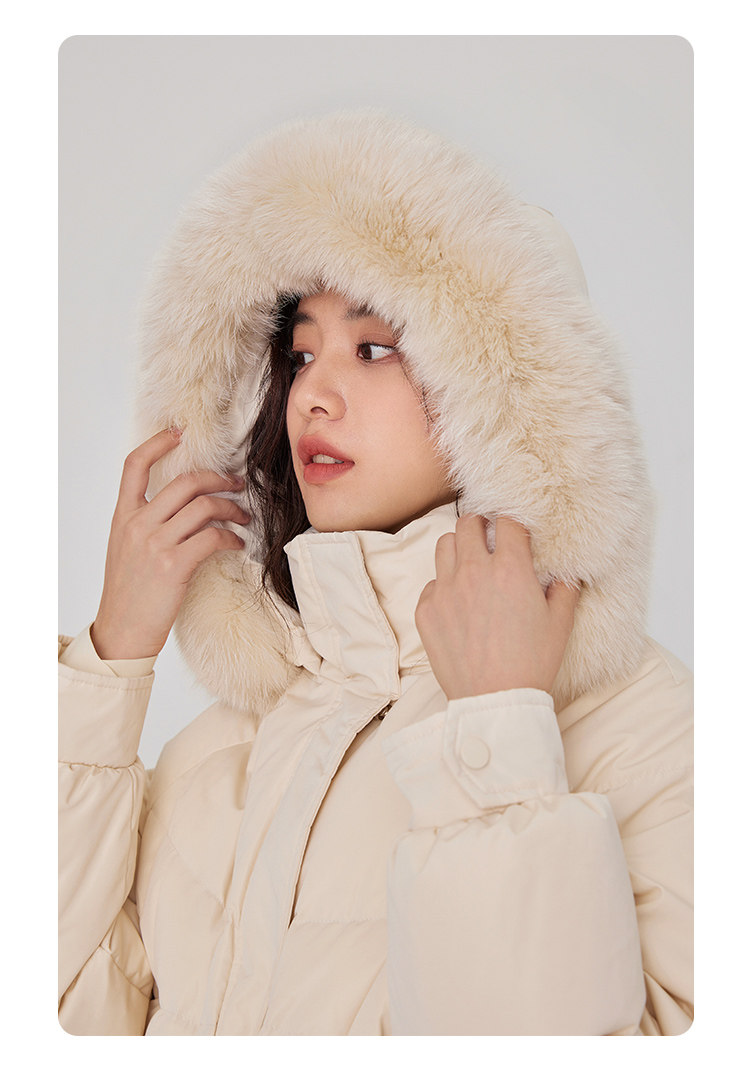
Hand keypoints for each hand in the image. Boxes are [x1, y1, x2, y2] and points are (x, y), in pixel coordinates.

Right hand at [91, 429, 248, 659]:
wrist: (121, 632)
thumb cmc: (129, 594)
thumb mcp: (126, 549)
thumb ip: (146, 524)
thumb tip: (181, 507)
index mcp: (123, 517)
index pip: (134, 465)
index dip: (158, 443)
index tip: (180, 433)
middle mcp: (137, 524)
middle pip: (185, 482)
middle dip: (219, 479)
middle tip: (238, 484)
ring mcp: (155, 543)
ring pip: (204, 507)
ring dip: (232, 508)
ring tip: (244, 518)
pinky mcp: (174, 565)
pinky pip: (213, 537)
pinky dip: (232, 538)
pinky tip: (237, 544)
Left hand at [415, 516, 578, 699]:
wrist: (495, 700)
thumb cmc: (532, 663)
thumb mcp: (560, 623)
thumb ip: (565, 588)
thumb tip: (567, 571)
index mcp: (510, 569)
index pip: (507, 522)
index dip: (513, 523)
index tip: (515, 531)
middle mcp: (473, 572)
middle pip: (468, 523)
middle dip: (481, 525)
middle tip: (489, 537)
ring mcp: (445, 590)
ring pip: (444, 545)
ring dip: (458, 547)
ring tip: (470, 563)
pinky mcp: (426, 611)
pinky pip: (431, 583)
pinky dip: (444, 586)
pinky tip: (459, 603)